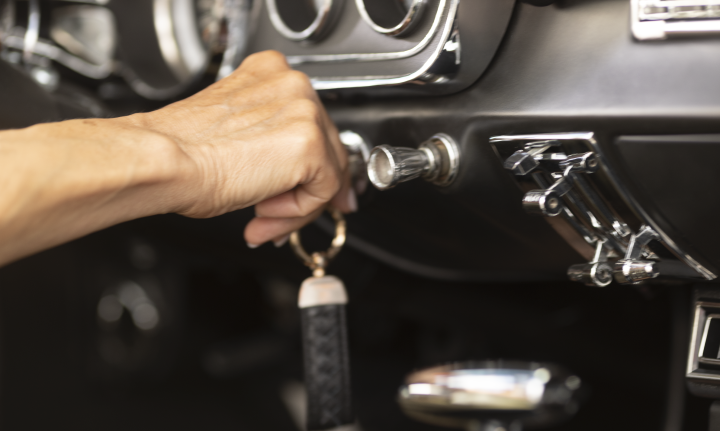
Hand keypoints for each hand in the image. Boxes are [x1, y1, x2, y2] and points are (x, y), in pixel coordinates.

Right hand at [131, 51, 355, 246]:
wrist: (166, 162)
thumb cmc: (181, 151)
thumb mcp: (235, 134)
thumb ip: (270, 142)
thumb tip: (297, 175)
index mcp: (271, 74)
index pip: (311, 124)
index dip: (312, 165)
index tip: (309, 192)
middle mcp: (292, 84)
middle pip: (327, 148)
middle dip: (309, 192)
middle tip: (279, 218)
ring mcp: (304, 110)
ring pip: (328, 172)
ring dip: (295, 206)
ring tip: (260, 216)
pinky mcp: (310, 142)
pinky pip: (324, 190)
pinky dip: (297, 211)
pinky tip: (263, 209)